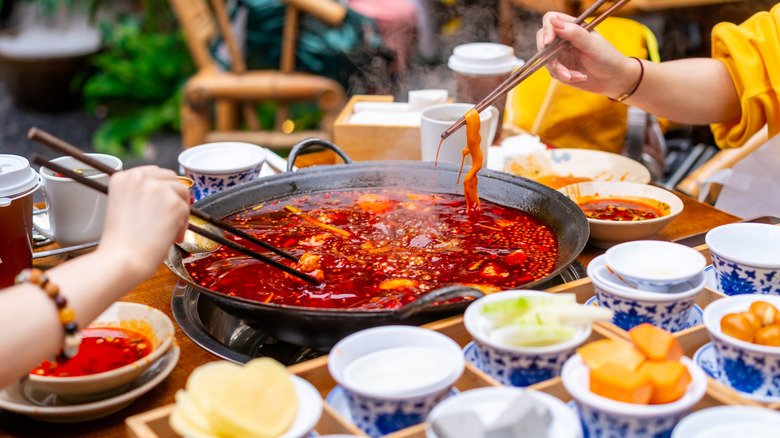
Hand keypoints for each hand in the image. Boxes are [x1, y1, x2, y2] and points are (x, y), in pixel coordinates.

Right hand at [96, 166, 189, 280]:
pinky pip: (187, 210)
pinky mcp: (173, 202)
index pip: (153, 173)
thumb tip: (164, 194)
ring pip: (182, 192)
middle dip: (173, 197)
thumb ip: (139, 194)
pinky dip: (183, 225)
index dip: (162, 190)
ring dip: (180, 211)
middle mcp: (139, 177)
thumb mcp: (123, 207)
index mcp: (122, 177)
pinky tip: (171, 237)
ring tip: (170, 231)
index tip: (162, 204)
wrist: (123, 260)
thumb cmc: (121, 243)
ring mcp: (157, 188)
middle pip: (171, 178)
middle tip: (170, 218)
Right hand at [536, 12, 638, 98]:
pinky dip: (565, 77)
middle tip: (557, 66)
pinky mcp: (560, 69)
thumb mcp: (592, 45)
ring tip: (576, 75)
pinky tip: (579, 77)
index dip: (546, 30)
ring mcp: (560, 55)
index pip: (551, 20)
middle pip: (542, 41)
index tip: (548, 42)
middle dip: (548, 56)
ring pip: (546, 60)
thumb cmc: (608, 58)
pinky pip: (553, 73)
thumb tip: (554, 22)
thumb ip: (574, 33)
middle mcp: (563, 39)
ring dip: (559, 70)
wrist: (614, 79)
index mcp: (572, 27)